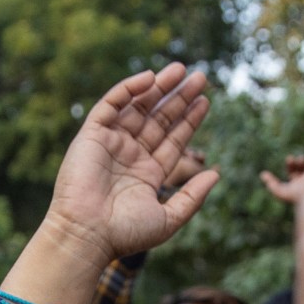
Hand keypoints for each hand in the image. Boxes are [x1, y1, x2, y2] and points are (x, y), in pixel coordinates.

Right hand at [43, 63, 219, 263]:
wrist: (87, 233)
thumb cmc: (125, 233)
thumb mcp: (169, 218)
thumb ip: (193, 197)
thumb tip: (216, 174)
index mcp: (147, 174)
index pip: (173, 140)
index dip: (189, 120)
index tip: (205, 101)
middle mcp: (130, 155)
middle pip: (159, 119)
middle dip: (179, 98)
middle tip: (200, 77)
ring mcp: (111, 143)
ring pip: (138, 107)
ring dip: (159, 87)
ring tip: (181, 70)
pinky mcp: (92, 134)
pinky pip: (112, 104)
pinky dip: (129, 89)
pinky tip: (151, 77)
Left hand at [261, 153, 303, 200]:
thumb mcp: (284, 193)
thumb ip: (273, 186)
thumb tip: (262, 174)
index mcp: (300, 187)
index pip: (293, 174)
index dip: (290, 165)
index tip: (290, 159)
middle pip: (301, 167)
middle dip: (297, 161)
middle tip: (295, 158)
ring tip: (303, 160)